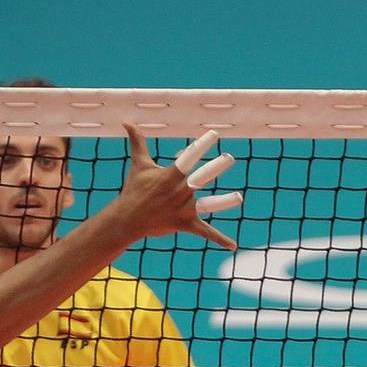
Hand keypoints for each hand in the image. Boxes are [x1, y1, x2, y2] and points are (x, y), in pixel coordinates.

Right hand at [115, 125, 241, 248]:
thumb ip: (137, 142)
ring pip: (207, 205)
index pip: (189, 157)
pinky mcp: (185, 223)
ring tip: (239, 198)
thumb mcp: (139, 164)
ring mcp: (183, 208)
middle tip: (229, 158)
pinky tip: (233, 246)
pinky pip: (204, 232)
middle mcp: (179, 191)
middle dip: (215, 168)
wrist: (127, 219)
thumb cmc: (134, 189)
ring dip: (223, 202)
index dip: (201, 145)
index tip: (215, 134)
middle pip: (200, 177)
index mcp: (171, 175)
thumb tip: (126, 121)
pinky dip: (219, 239)